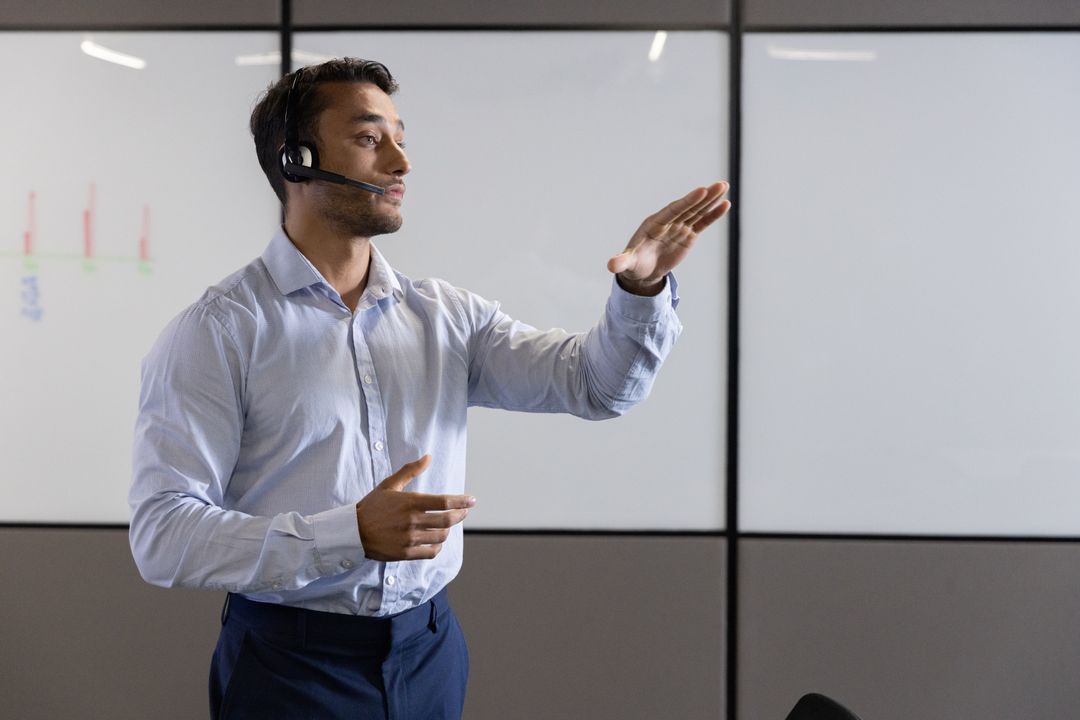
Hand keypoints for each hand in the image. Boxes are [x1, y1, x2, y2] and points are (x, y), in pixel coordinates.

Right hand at [355, 455, 475, 560]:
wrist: (352, 531)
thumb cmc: (372, 506)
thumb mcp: (389, 485)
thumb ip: (410, 471)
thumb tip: (428, 457)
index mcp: (410, 502)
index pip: (444, 501)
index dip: (462, 501)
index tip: (472, 501)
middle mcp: (412, 521)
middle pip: (448, 520)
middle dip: (460, 515)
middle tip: (464, 512)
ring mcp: (409, 538)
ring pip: (441, 537)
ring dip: (448, 530)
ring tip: (447, 525)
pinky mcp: (405, 553)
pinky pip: (431, 552)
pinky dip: (438, 547)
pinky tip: (437, 541)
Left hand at [607, 181, 731, 294]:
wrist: (642, 271)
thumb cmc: (633, 265)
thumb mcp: (627, 264)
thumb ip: (621, 262)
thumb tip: (610, 266)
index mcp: (654, 224)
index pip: (673, 210)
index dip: (687, 201)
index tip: (700, 191)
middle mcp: (668, 222)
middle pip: (688, 207)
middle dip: (703, 197)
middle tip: (719, 185)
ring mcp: (679, 227)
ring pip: (697, 212)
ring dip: (711, 200)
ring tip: (724, 186)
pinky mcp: (688, 235)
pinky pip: (702, 223)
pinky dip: (713, 215)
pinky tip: (725, 204)